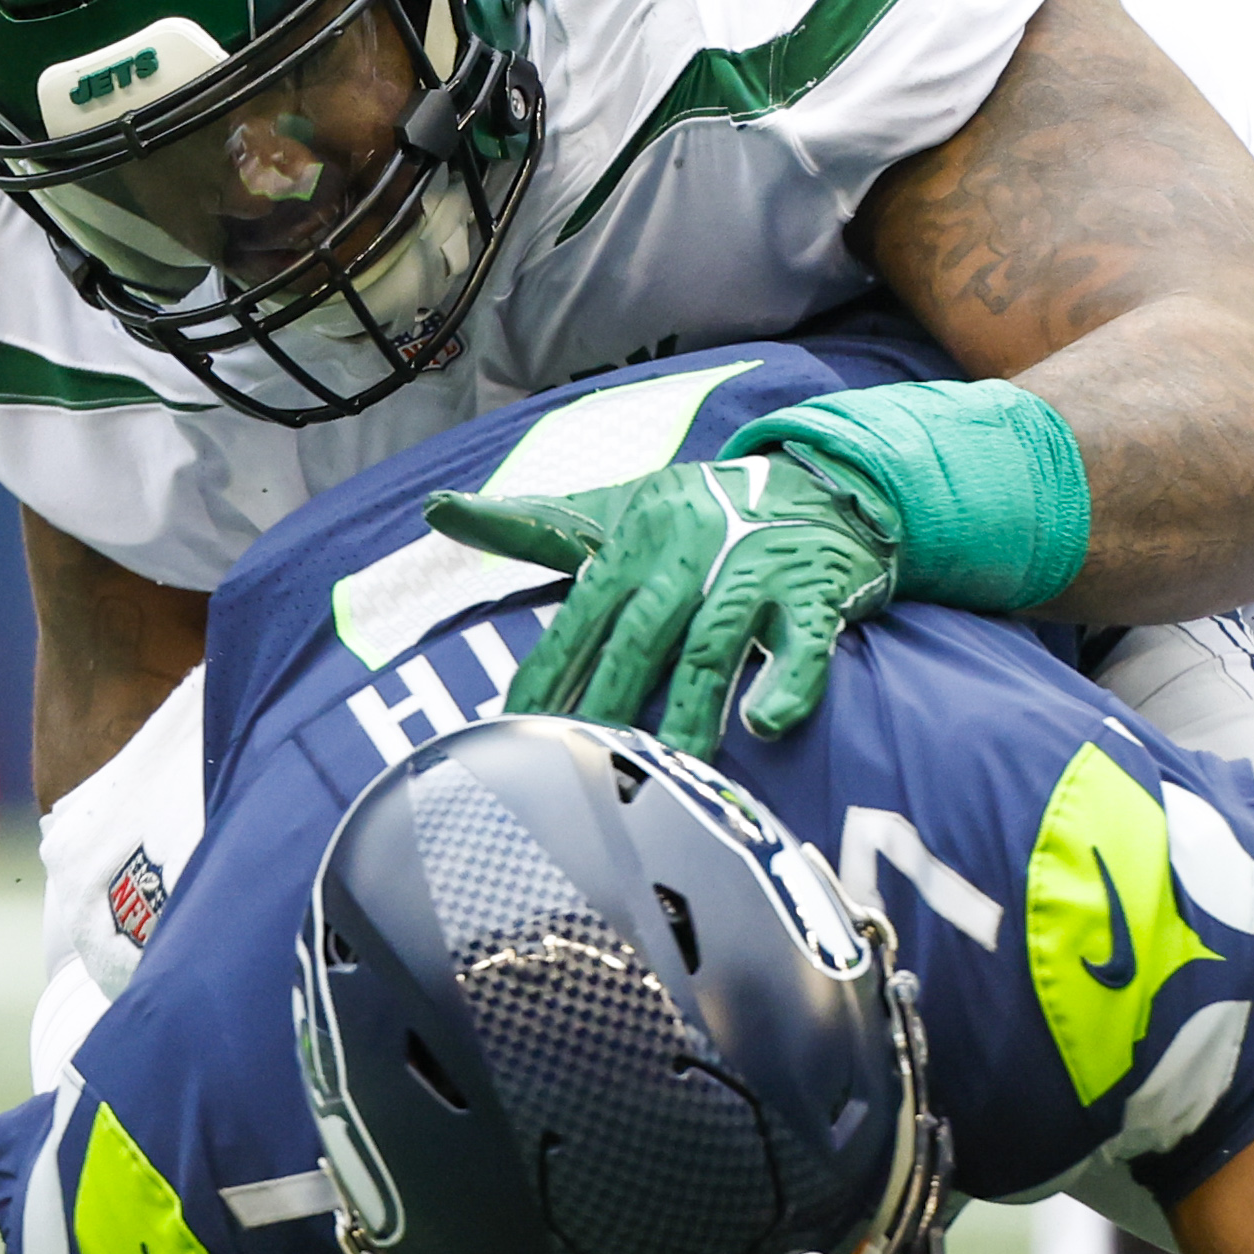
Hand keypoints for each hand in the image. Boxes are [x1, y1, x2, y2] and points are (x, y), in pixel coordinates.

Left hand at [429, 455, 900, 757]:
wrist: (817, 481)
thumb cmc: (703, 508)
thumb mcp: (618, 507)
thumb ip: (532, 524)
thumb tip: (436, 508)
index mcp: (633, 542)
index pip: (580, 620)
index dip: (548, 678)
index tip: (515, 735)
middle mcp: (690, 555)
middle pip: (642, 639)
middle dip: (608, 703)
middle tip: (579, 770)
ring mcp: (755, 572)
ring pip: (715, 649)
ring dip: (692, 713)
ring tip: (669, 773)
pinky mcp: (815, 591)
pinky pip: (804, 643)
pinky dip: (788, 682)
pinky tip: (766, 723)